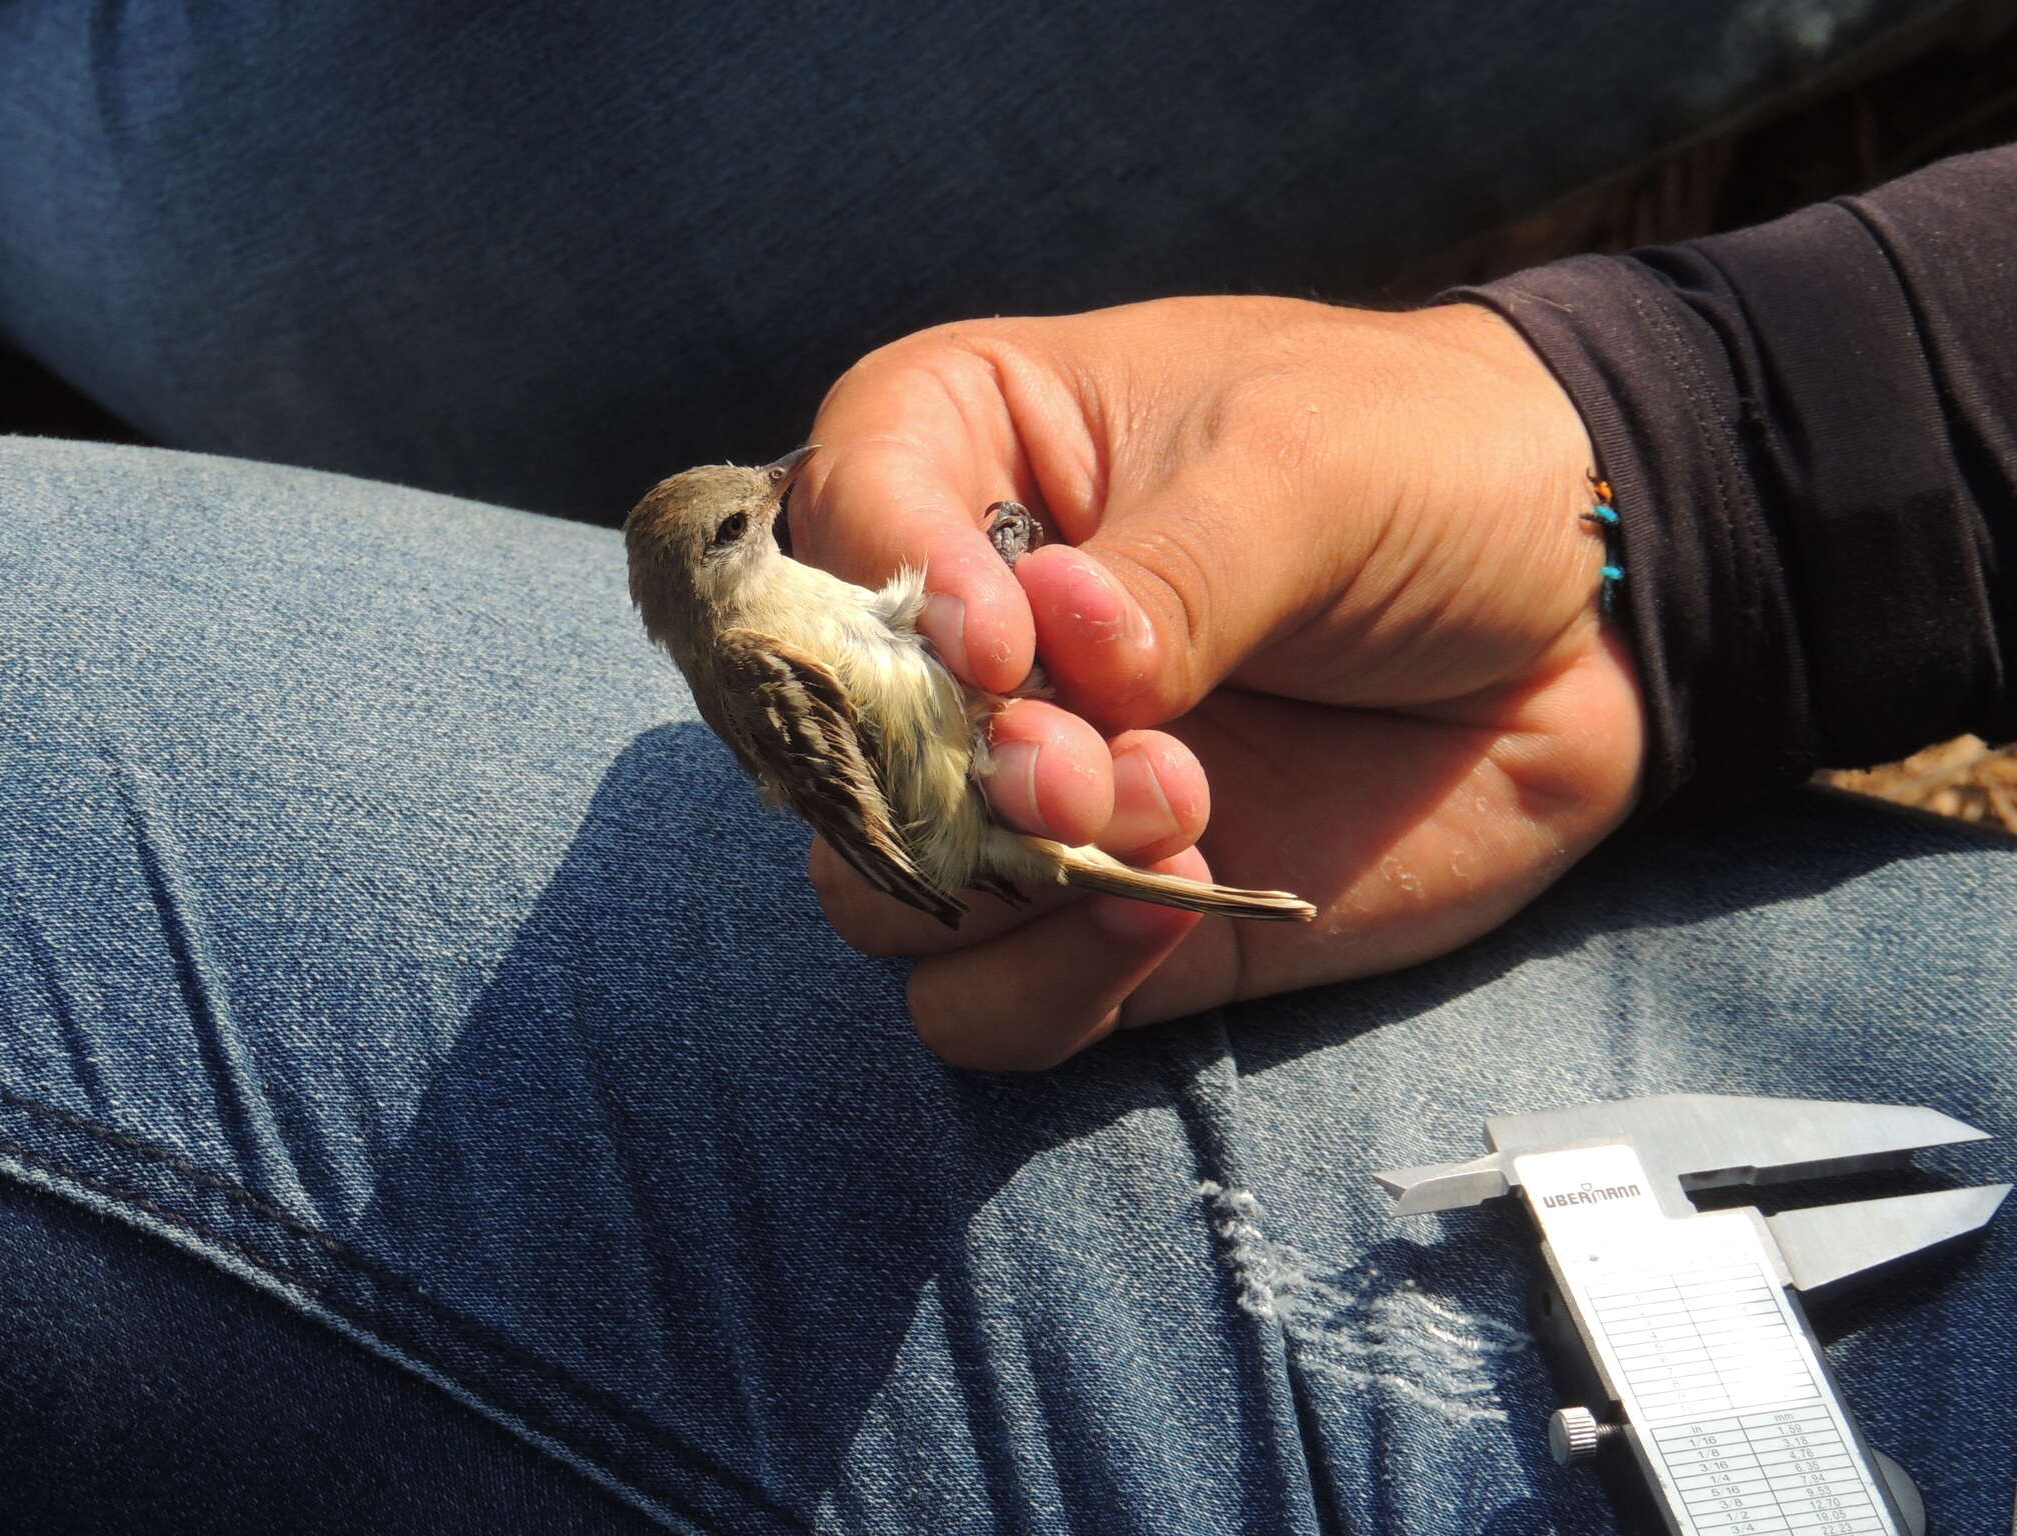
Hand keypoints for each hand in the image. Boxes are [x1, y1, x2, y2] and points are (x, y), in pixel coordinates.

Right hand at [787, 297, 1644, 1067]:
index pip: (838, 516)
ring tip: (1176, 809)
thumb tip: (1052, 681)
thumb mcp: (1305, 467)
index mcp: (973, 453)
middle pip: (830, 739)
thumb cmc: (1427, 465)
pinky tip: (1174, 902)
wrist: (1576, 619)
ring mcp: (1022, 789)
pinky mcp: (1096, 914)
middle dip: (948, 773)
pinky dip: (1045, 985)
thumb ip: (1168, 573)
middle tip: (1087, 769)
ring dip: (996, 887)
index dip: (894, 594)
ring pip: (882, 893)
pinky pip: (982, 1006)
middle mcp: (965, 638)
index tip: (1008, 641)